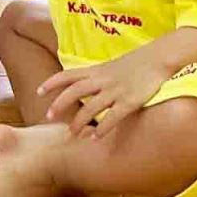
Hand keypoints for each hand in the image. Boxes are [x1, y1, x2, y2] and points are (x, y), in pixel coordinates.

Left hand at [39, 47, 171, 136]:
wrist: (158, 58)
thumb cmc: (135, 64)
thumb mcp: (110, 67)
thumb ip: (95, 77)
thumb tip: (82, 87)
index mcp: (96, 71)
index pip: (68, 75)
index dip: (52, 83)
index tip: (38, 92)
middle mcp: (102, 80)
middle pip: (75, 91)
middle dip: (60, 104)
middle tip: (49, 116)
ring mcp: (116, 90)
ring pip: (91, 107)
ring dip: (79, 121)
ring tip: (72, 133)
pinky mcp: (130, 101)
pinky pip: (113, 117)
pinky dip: (102, 128)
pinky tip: (94, 138)